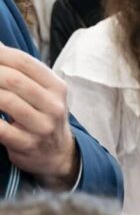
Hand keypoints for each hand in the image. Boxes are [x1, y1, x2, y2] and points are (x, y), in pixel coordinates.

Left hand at [0, 44, 77, 187]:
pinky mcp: (28, 144)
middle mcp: (53, 106)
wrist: (58, 153)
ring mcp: (42, 127)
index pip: (24, 61)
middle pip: (13, 79)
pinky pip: (0, 128)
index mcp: (56, 87)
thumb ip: (20, 69)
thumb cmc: (42, 115)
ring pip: (6, 101)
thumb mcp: (41, 90)